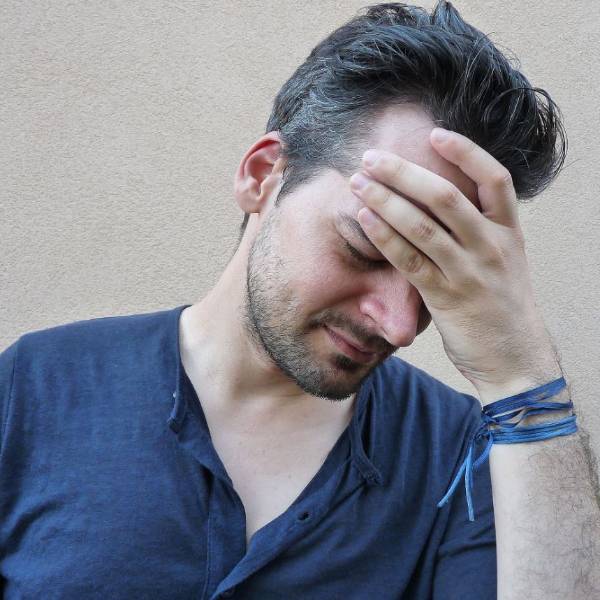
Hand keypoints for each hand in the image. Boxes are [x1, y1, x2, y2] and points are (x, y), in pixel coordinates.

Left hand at [349, 128, 559, 401]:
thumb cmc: (502, 306)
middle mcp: (491, 247)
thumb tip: (436, 203)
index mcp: (509, 232)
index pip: (495, 178)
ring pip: (422, 225)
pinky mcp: (445, 298)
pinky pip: (409, 260)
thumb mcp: (503, 262)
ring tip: (357, 182)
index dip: (465, 152)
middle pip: (446, 196)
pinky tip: (364, 218)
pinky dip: (384, 236)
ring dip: (385, 199)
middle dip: (403, 171)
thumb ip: (478, 232)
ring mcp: (468, 272)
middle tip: (371, 156)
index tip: (434, 133)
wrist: (516, 359)